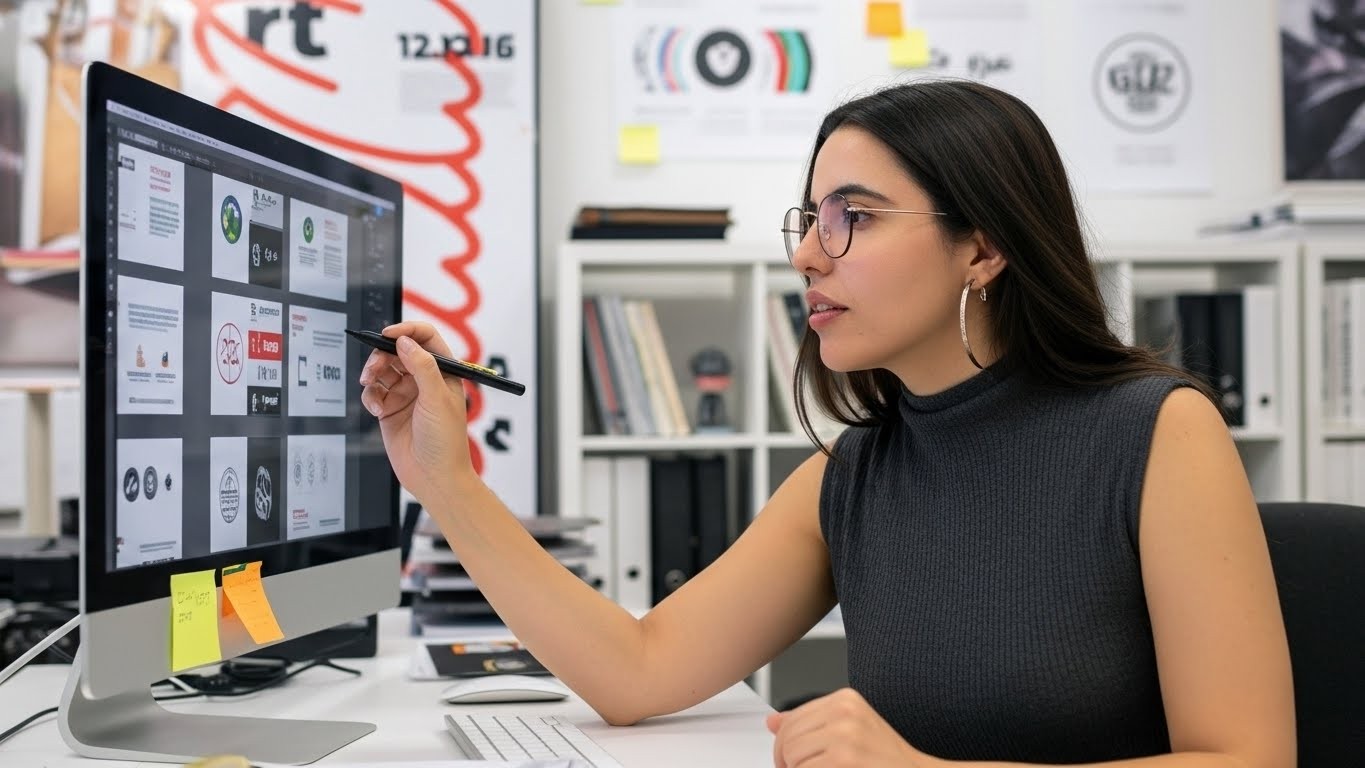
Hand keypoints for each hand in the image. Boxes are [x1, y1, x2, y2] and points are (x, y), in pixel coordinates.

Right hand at [358, 321, 476, 503]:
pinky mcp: (390, 409)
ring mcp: (406, 394)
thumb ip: (422, 366)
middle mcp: (424, 380)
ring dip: (372, 373)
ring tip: (369, 383)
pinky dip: (370, 397)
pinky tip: (376, 410)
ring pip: (382, 369)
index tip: (388, 335)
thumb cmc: (446, 441)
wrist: (434, 477)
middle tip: (374, 367)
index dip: (407, 331)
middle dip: (382, 355)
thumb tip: (406, 341)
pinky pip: (373, 392)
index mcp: (444, 372)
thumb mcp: (437, 398)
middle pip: (398, 351)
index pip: (426, 338)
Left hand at [765, 688, 931, 767]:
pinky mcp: (844, 758)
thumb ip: (810, 723)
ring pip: (792, 756)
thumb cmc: (885, 759)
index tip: (789, 761)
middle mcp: (844, 711)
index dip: (784, 746)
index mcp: (844, 699)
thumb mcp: (849, 731)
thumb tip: (772, 721)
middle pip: (787, 737)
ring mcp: (845, 734)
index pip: (791, 718)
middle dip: (787, 762)